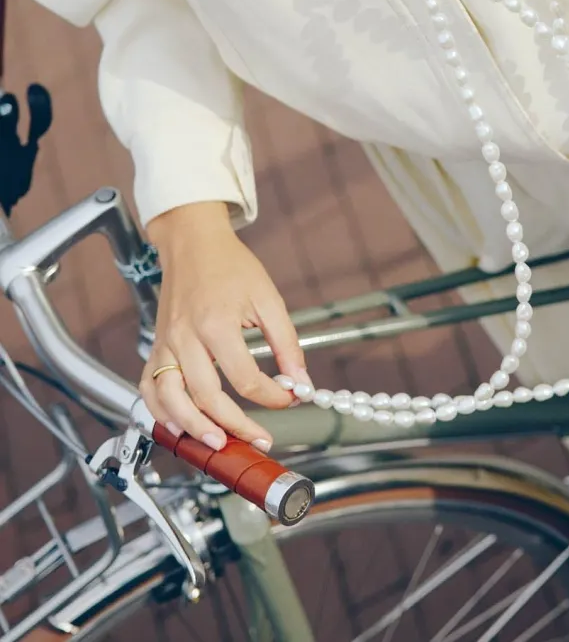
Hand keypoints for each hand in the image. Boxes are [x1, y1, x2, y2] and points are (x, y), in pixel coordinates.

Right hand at [140, 203, 307, 451]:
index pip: (245, 377)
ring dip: (193, 428)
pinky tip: (181, 426)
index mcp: (216, 323)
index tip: (289, 399)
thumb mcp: (268, 298)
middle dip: (234, 425)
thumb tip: (301, 382)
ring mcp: (165, 344)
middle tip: (257, 439)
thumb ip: (286, 343)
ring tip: (217, 444)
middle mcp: (185, 337)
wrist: (194, 244)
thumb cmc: (231, 267)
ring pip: (171, 398)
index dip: (272, 396)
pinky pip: (149, 388)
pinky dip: (161, 412)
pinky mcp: (156, 347)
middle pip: (206, 396)